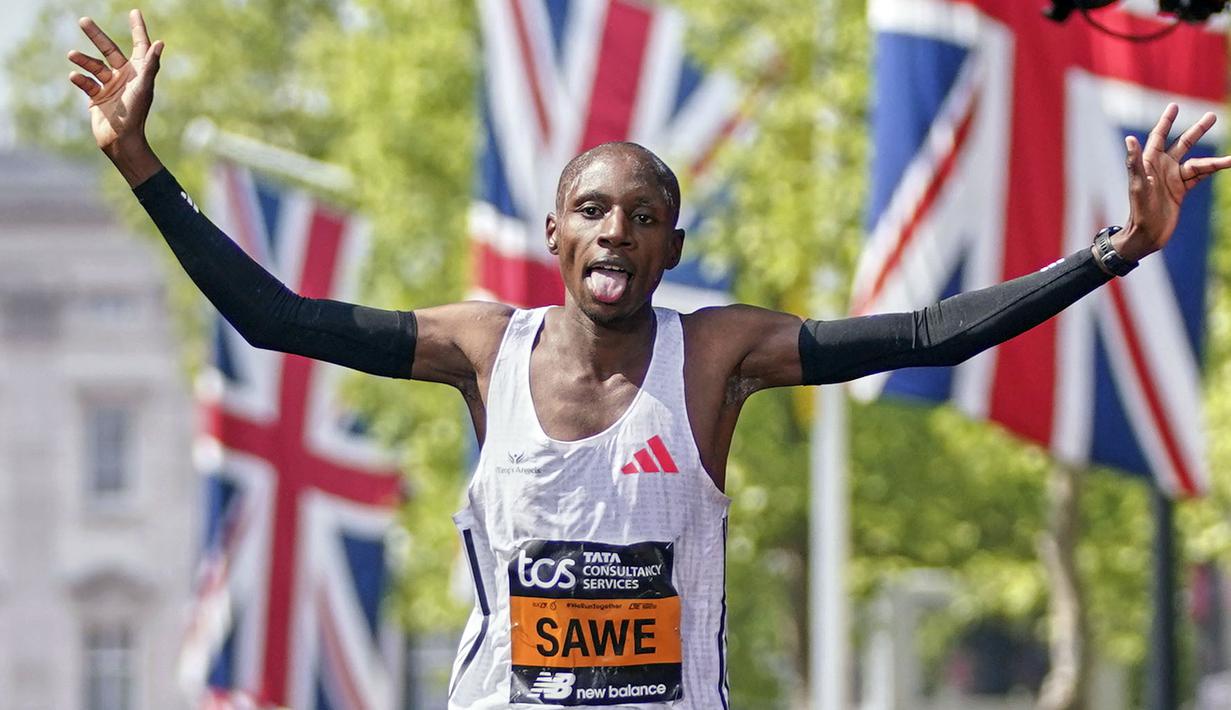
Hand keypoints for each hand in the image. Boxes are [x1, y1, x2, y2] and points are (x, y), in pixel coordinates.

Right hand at [68, 10, 163, 185]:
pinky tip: (74, 76)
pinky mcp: (97, 97)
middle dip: (97, 36)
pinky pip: (86, 82)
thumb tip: (160, 43)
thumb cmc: (135, 114)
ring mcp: (110, 86)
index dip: (138, 29)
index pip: (140, 46)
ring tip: (72, 54)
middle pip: (109, 50)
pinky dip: (79, 78)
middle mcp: (125, 77)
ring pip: (93, 66)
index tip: (135, 12)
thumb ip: (149, 65)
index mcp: (139, 73)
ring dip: (83, 60)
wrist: (121, 141)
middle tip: (83, 20)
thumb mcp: (142, 87)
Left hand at [1116, 103, 1230, 262]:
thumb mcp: (1137, 185)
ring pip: (1197, 162)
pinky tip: (1227, 165)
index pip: (1159, 136)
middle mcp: (1162, 168)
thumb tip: (1129, 139)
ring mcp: (1172, 178)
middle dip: (1197, 131)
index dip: (1166, 121)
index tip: (1174, 106)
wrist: (1147, 234)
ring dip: (1215, 160)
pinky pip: (1200, 176)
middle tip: (1212, 116)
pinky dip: (1213, 171)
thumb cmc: (1139, 210)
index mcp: (1149, 163)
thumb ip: (1134, 162)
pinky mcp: (1181, 190)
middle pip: (1182, 144)